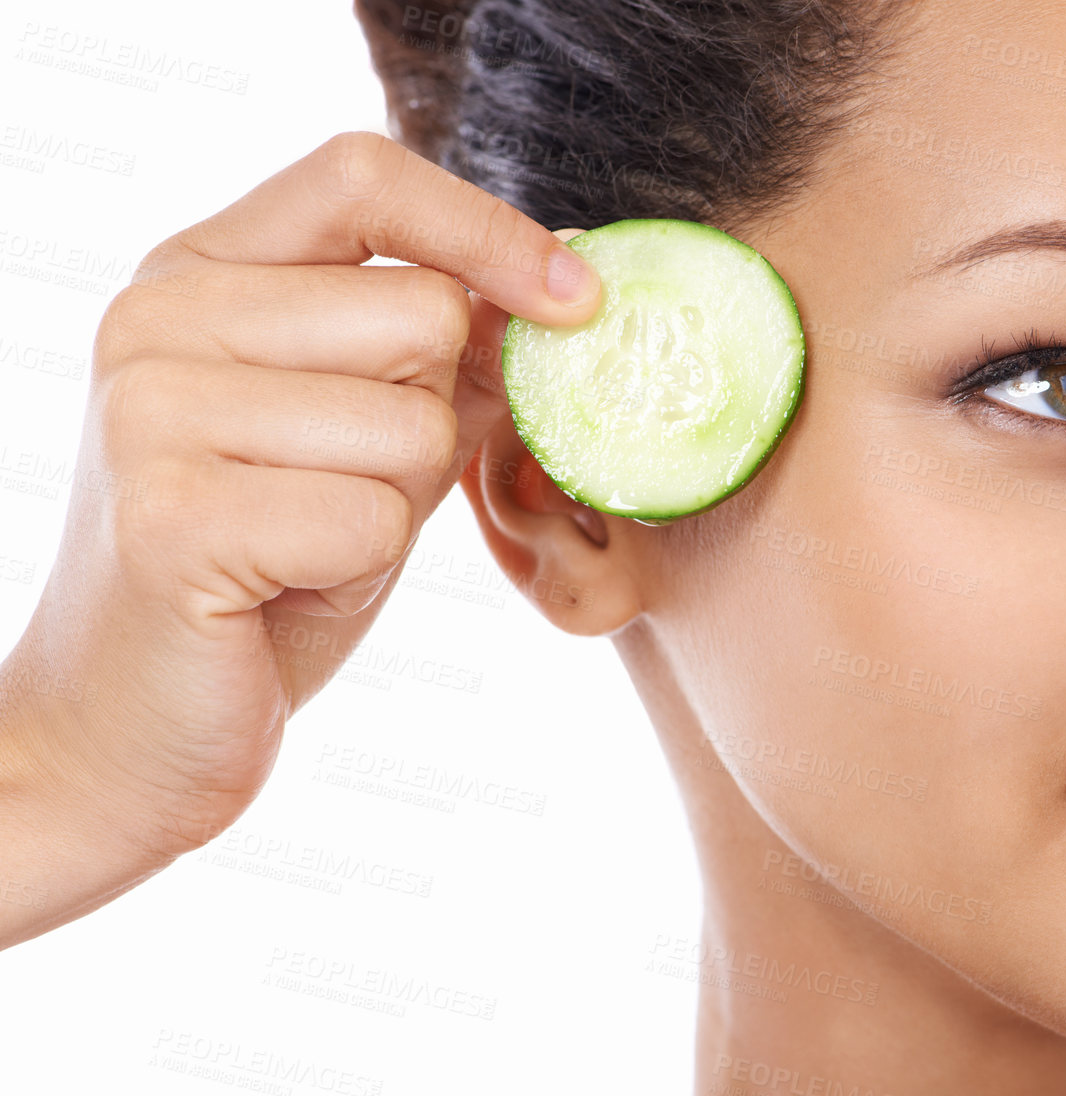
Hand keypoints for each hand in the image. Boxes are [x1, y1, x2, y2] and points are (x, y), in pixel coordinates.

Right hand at [0, 131, 600, 946]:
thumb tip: (573, 284)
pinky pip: (373, 518)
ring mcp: (150, 412)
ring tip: (303, 544)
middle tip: (344, 491)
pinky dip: (359, 570)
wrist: (128, 723)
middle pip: (422, 312)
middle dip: (434, 421)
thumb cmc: (267, 569)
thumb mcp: (360, 434)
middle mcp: (157, 317)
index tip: (579, 302)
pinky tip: (278, 589)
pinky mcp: (169, 517)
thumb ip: (438, 353)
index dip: (490, 229)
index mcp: (198, 272)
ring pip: (412, 423)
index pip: (363, 175)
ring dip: (395, 506)